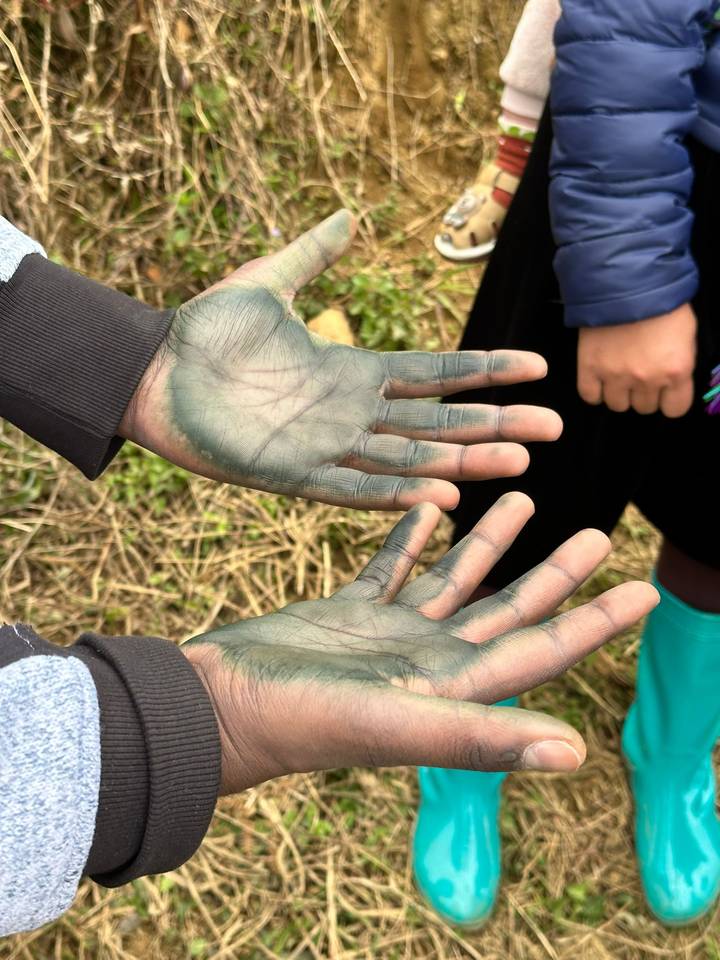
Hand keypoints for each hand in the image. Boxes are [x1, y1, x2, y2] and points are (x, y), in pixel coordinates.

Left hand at [121, 211, 561, 509]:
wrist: (150, 370)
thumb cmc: (205, 331)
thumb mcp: (268, 281)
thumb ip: (313, 255)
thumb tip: (350, 218)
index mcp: (351, 370)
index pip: (433, 374)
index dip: (484, 371)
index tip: (536, 369)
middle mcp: (350, 413)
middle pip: (438, 422)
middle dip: (494, 424)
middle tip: (553, 429)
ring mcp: (325, 446)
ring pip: (409, 458)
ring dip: (462, 462)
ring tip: (517, 463)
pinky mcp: (293, 475)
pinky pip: (355, 489)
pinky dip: (397, 494)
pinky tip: (442, 496)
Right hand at [183, 493, 657, 793]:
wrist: (223, 707)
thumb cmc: (303, 724)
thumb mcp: (398, 724)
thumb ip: (481, 735)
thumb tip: (574, 753)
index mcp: (453, 686)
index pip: (543, 650)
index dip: (595, 623)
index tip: (643, 592)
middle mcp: (430, 659)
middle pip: (511, 609)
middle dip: (557, 574)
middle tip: (599, 533)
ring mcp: (390, 634)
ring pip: (456, 579)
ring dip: (492, 542)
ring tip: (525, 496)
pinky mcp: (349, 611)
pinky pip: (394, 564)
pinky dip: (416, 534)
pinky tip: (434, 504)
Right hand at [576, 304, 696, 417]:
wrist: (625, 279)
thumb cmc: (661, 301)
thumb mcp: (687, 334)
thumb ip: (681, 364)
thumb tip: (671, 381)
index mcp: (676, 370)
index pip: (674, 410)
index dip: (669, 400)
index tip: (664, 391)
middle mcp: (647, 379)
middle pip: (644, 408)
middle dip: (643, 393)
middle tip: (640, 373)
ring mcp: (615, 376)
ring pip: (618, 406)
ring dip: (619, 393)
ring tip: (618, 374)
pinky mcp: (589, 369)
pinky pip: (590, 397)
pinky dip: (595, 391)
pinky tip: (600, 379)